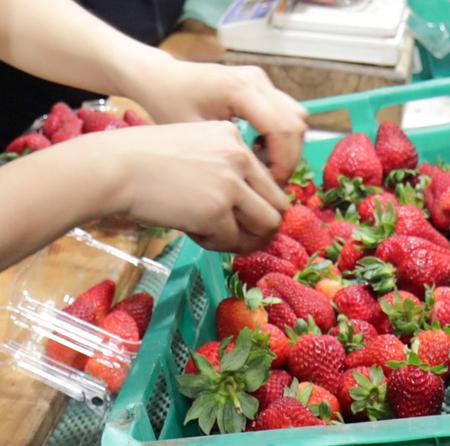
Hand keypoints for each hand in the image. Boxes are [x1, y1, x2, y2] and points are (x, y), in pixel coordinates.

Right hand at [97, 121, 288, 252]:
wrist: (112, 168)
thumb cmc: (142, 161)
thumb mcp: (192, 149)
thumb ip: (225, 170)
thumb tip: (251, 210)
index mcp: (233, 138)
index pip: (269, 180)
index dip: (261, 205)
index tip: (244, 218)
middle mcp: (239, 156)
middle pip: (278, 205)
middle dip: (263, 228)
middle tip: (243, 238)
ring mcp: (230, 183)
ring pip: (267, 225)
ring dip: (247, 240)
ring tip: (220, 239)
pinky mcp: (216, 210)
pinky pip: (232, 240)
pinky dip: (218, 245)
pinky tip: (196, 234)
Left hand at [128, 60, 307, 184]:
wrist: (158, 79)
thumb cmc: (169, 106)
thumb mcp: (196, 137)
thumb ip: (229, 161)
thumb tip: (259, 194)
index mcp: (239, 90)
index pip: (283, 130)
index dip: (283, 164)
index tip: (271, 187)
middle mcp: (256, 80)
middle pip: (296, 124)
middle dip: (289, 158)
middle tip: (271, 183)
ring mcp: (261, 80)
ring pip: (296, 119)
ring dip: (288, 148)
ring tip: (264, 168)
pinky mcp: (261, 85)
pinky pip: (286, 114)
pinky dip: (280, 137)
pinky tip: (258, 151)